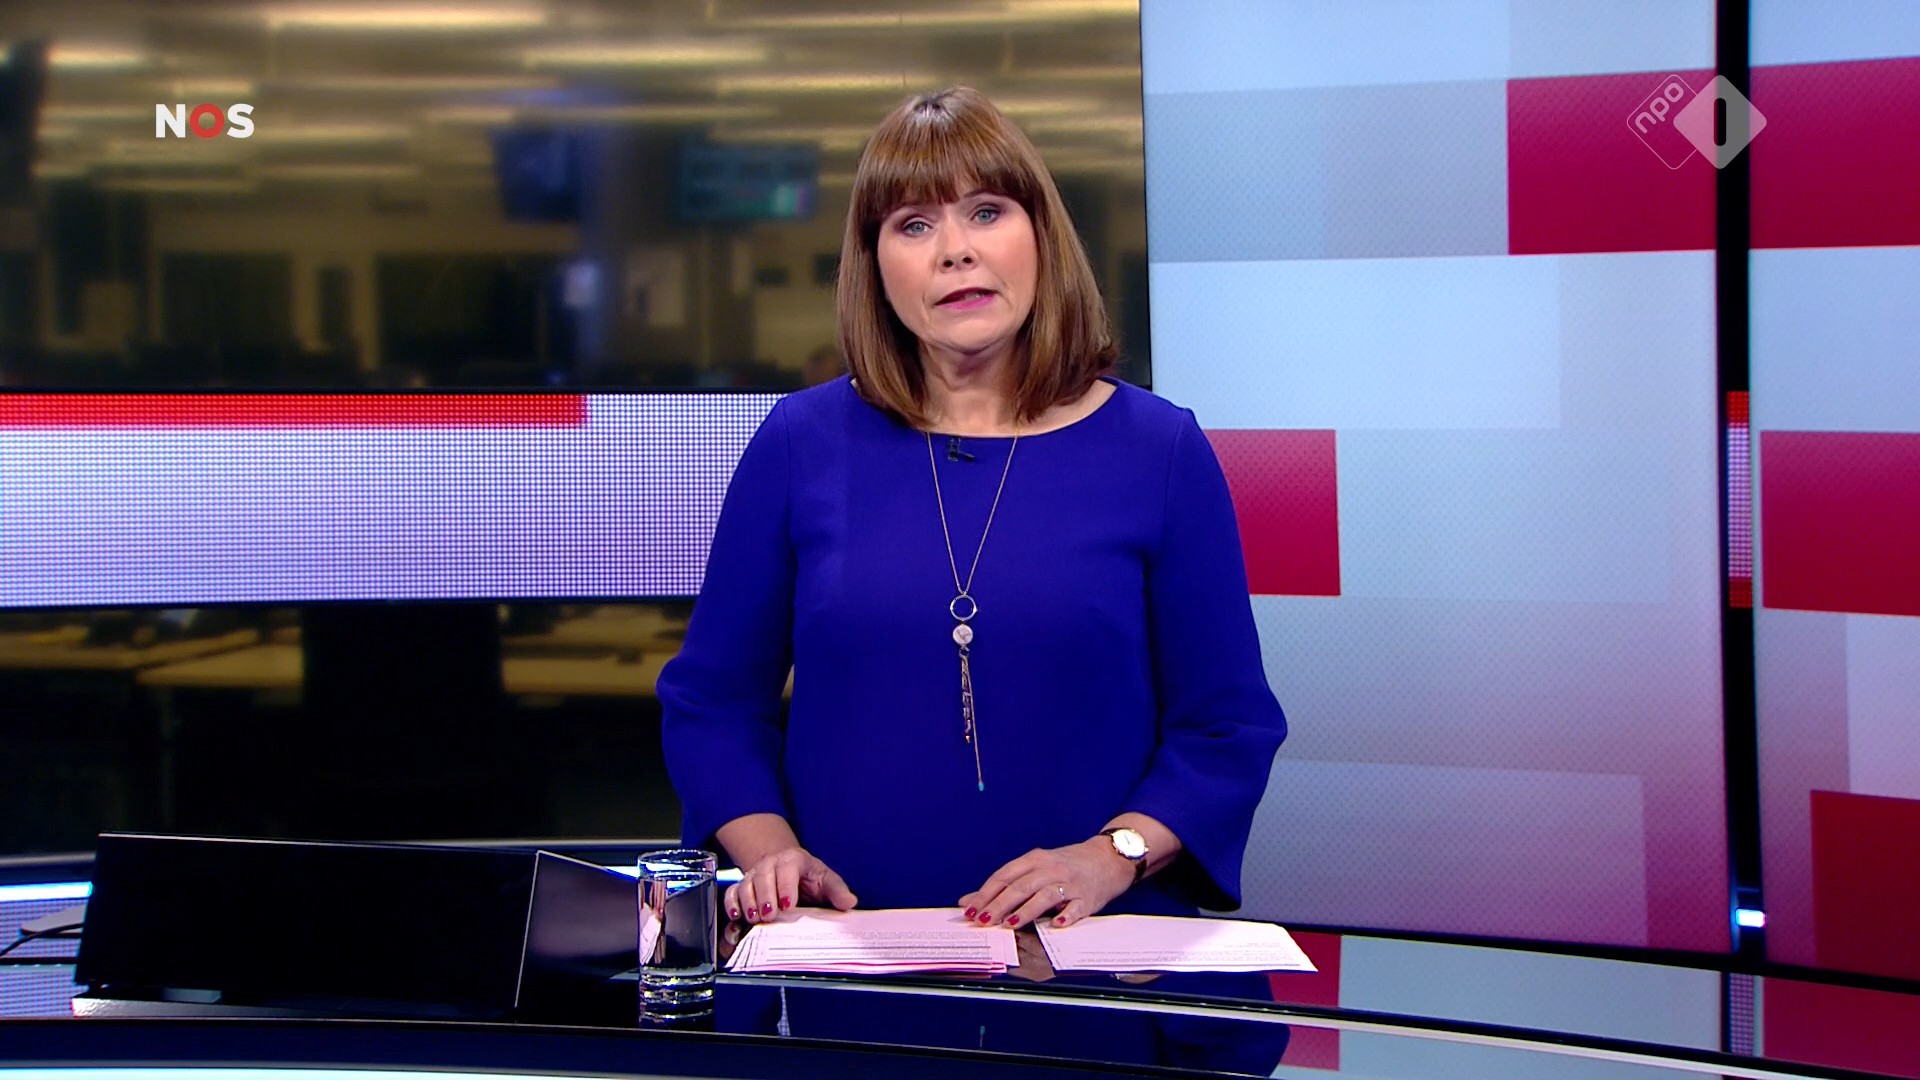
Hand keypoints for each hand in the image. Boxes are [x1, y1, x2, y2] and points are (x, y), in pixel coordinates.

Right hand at [725, 846, 857, 922]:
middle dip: (765, 897)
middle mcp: (770, 864)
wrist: (787, 867)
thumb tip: (849, 902)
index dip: (786, 887)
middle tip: (769, 916)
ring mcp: (754, 874)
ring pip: (745, 885)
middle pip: (763, 876)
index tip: (788, 905)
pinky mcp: (742, 885)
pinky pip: (732, 892)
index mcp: (793, 860)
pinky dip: (732, 904)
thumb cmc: (809, 877)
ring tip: (754, 918)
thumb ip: (837, 891)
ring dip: (748, 902)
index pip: (787, 869)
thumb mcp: (826, 880)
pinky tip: (736, 916)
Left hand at [958, 838, 1133, 929]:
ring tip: (1011, 924)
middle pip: (1021, 886)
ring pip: (1045, 895)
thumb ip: (1004, 884)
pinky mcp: (1087, 897)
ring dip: (1027, 910)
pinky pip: (1076, 908)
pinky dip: (1066, 916)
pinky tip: (1056, 925)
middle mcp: (1050, 869)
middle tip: (984, 921)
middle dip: (1000, 904)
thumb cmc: (1064, 866)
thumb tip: (968, 901)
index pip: (1004, 876)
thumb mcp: (1033, 868)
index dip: (986, 893)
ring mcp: (1070, 883)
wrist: (1106, 858)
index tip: (970, 910)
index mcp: (1034, 860)